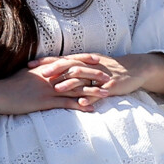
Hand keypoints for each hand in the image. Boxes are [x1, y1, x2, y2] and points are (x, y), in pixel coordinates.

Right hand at [0, 62, 107, 116]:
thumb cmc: (10, 84)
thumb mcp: (25, 74)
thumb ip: (38, 71)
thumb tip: (47, 70)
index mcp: (45, 68)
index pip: (68, 61)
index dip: (83, 59)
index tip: (97, 58)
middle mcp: (49, 76)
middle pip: (75, 73)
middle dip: (93, 74)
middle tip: (108, 75)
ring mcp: (48, 89)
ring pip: (75, 88)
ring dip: (92, 91)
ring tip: (107, 93)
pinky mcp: (45, 101)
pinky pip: (65, 103)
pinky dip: (79, 105)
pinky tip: (91, 109)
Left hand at [30, 52, 163, 104]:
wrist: (134, 69)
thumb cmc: (107, 68)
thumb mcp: (88, 64)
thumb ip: (71, 66)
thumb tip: (50, 69)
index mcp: (81, 60)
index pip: (60, 59)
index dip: (45, 62)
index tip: (29, 65)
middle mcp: (88, 66)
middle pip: (68, 65)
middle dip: (54, 70)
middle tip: (40, 75)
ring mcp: (99, 76)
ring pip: (82, 78)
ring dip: (69, 84)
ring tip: (57, 89)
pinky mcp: (110, 87)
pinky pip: (99, 92)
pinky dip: (90, 97)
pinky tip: (82, 103)